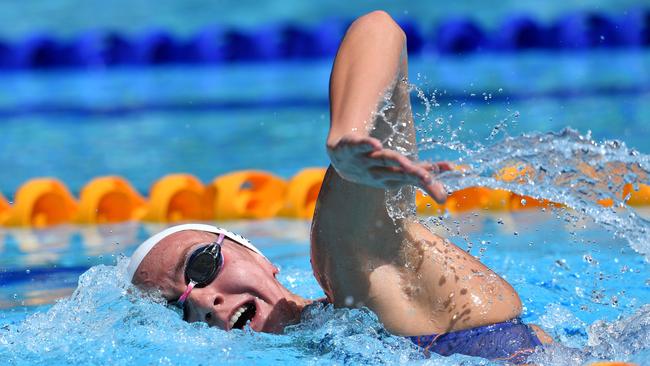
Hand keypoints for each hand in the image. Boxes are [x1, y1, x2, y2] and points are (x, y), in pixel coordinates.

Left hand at [327, 134, 450, 202]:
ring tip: (407, 163)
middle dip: (414, 176)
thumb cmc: (374, 165)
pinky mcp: (349, 147)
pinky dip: (366, 145)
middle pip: (400, 173)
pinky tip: (376, 144)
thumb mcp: (398, 170)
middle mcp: (379, 171)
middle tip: (428, 180)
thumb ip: (423, 170)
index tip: (443, 196)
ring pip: (382, 160)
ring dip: (394, 161)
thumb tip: (452, 169)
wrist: (339, 158)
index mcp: (393, 177)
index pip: (414, 180)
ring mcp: (363, 160)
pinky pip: (357, 145)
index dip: (429, 184)